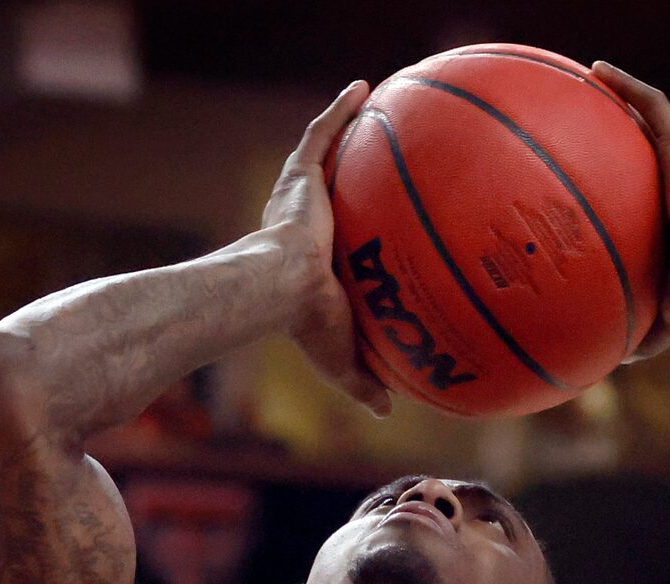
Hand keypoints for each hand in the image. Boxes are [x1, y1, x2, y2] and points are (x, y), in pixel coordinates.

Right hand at [260, 81, 390, 415]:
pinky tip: (365, 86)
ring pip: (324, 155)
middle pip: (327, 191)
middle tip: (370, 163)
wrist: (281, 289)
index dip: (344, 232)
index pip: (330, 241)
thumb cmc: (304, 325)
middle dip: (343, 174)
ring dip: (341, 130)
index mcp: (308, 260)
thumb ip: (364, 380)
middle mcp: (302, 223)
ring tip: (371, 108)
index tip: (363, 229)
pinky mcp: (300, 176)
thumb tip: (389, 411)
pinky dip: (340, 108)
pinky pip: (323, 132)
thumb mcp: (342, 357)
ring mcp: (300, 197)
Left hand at [591, 63, 669, 360]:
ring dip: (626, 96)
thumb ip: (639, 330)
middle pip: (661, 144)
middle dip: (633, 130)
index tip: (617, 177)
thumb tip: (612, 360)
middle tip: (598, 123)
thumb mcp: (664, 320)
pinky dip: (626, 88)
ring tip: (593, 79)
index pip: (667, 188)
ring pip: (655, 116)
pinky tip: (597, 71)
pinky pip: (651, 107)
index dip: (644, 178)